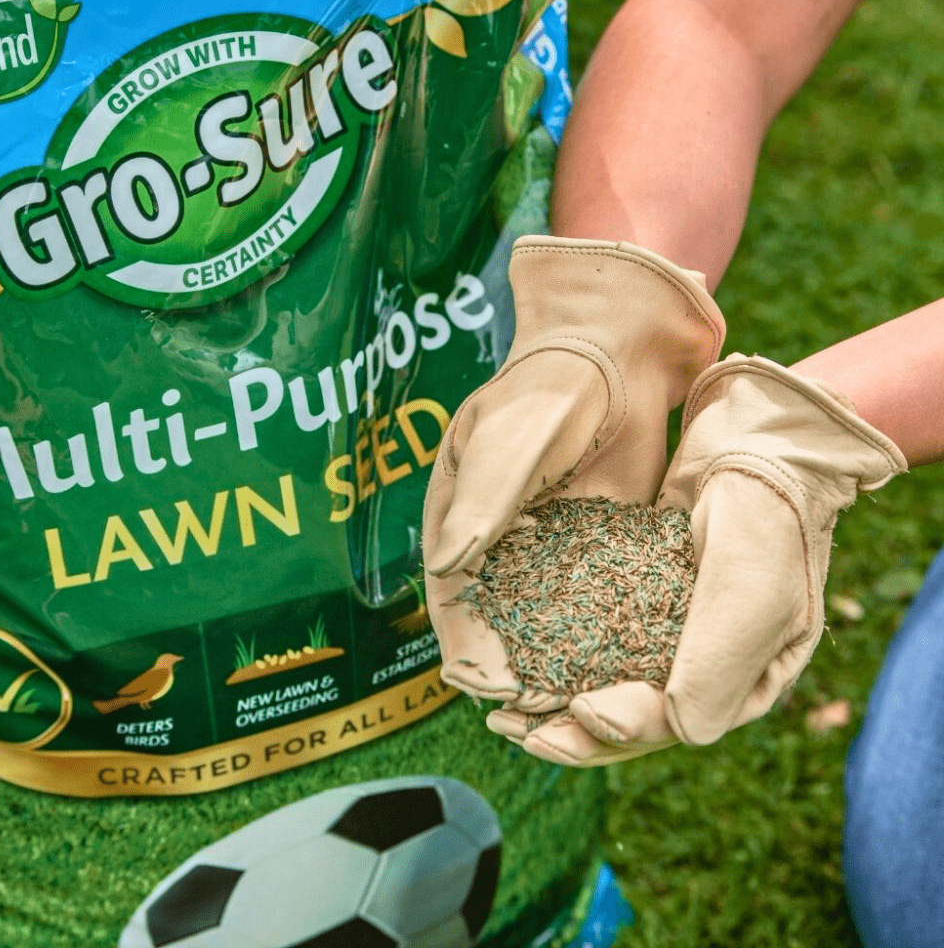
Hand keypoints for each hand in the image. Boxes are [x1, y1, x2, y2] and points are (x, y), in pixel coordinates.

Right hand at [422, 235, 724, 706]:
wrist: (616, 355)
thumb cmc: (547, 387)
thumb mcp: (506, 440)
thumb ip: (482, 502)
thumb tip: (448, 569)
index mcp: (463, 517)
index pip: (453, 594)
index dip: (462, 642)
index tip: (481, 684)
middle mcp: (503, 543)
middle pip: (498, 620)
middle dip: (509, 668)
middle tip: (530, 715)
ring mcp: (553, 548)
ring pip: (546, 621)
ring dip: (555, 664)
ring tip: (574, 709)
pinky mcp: (601, 547)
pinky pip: (597, 599)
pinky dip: (601, 634)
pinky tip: (621, 669)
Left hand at [487, 353, 906, 762]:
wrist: (758, 436)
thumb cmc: (766, 513)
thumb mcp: (752, 588)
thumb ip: (720, 661)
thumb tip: (682, 732)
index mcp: (747, 680)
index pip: (678, 723)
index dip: (626, 726)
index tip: (580, 710)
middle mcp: (708, 667)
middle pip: (635, 719)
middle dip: (577, 733)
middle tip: (519, 730)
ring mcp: (672, 634)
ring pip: (611, 687)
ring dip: (559, 703)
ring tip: (507, 713)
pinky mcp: (642, 598)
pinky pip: (600, 640)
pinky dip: (564, 654)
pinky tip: (524, 657)